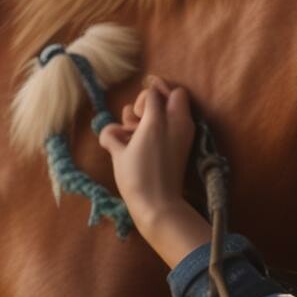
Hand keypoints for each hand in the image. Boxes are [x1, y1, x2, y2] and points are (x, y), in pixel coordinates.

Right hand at [98, 75, 196, 221]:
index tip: (134, 118)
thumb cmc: (136, 178)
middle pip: (175, 93)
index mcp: (158, 121)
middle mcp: (176, 123)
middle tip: (141, 117)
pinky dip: (165, 126)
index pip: (152, 92)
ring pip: (178, 108)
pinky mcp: (186, 146)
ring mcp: (184, 134)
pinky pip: (179, 124)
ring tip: (140, 131)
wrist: (159, 204)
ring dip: (161, 113)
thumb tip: (110, 131)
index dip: (141, 100)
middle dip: (158, 98)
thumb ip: (112, 136)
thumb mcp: (118, 154)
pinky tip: (147, 141)